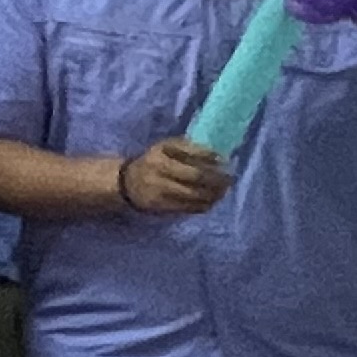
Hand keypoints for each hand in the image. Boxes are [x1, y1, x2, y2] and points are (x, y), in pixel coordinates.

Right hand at [116, 138, 231, 216]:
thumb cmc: (153, 161)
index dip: (212, 160)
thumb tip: (218, 156)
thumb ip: (189, 148)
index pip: (192, 156)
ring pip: (195, 194)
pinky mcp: (162, 207)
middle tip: (230, 179)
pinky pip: (189, 208)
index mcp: (161, 154)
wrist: (126, 182)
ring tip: (222, 191)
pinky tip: (210, 201)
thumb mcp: (165, 148)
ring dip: (214, 194)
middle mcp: (159, 171)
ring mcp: (160, 191)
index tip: (226, 162)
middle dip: (217, 179)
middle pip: (196, 176)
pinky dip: (204, 205)